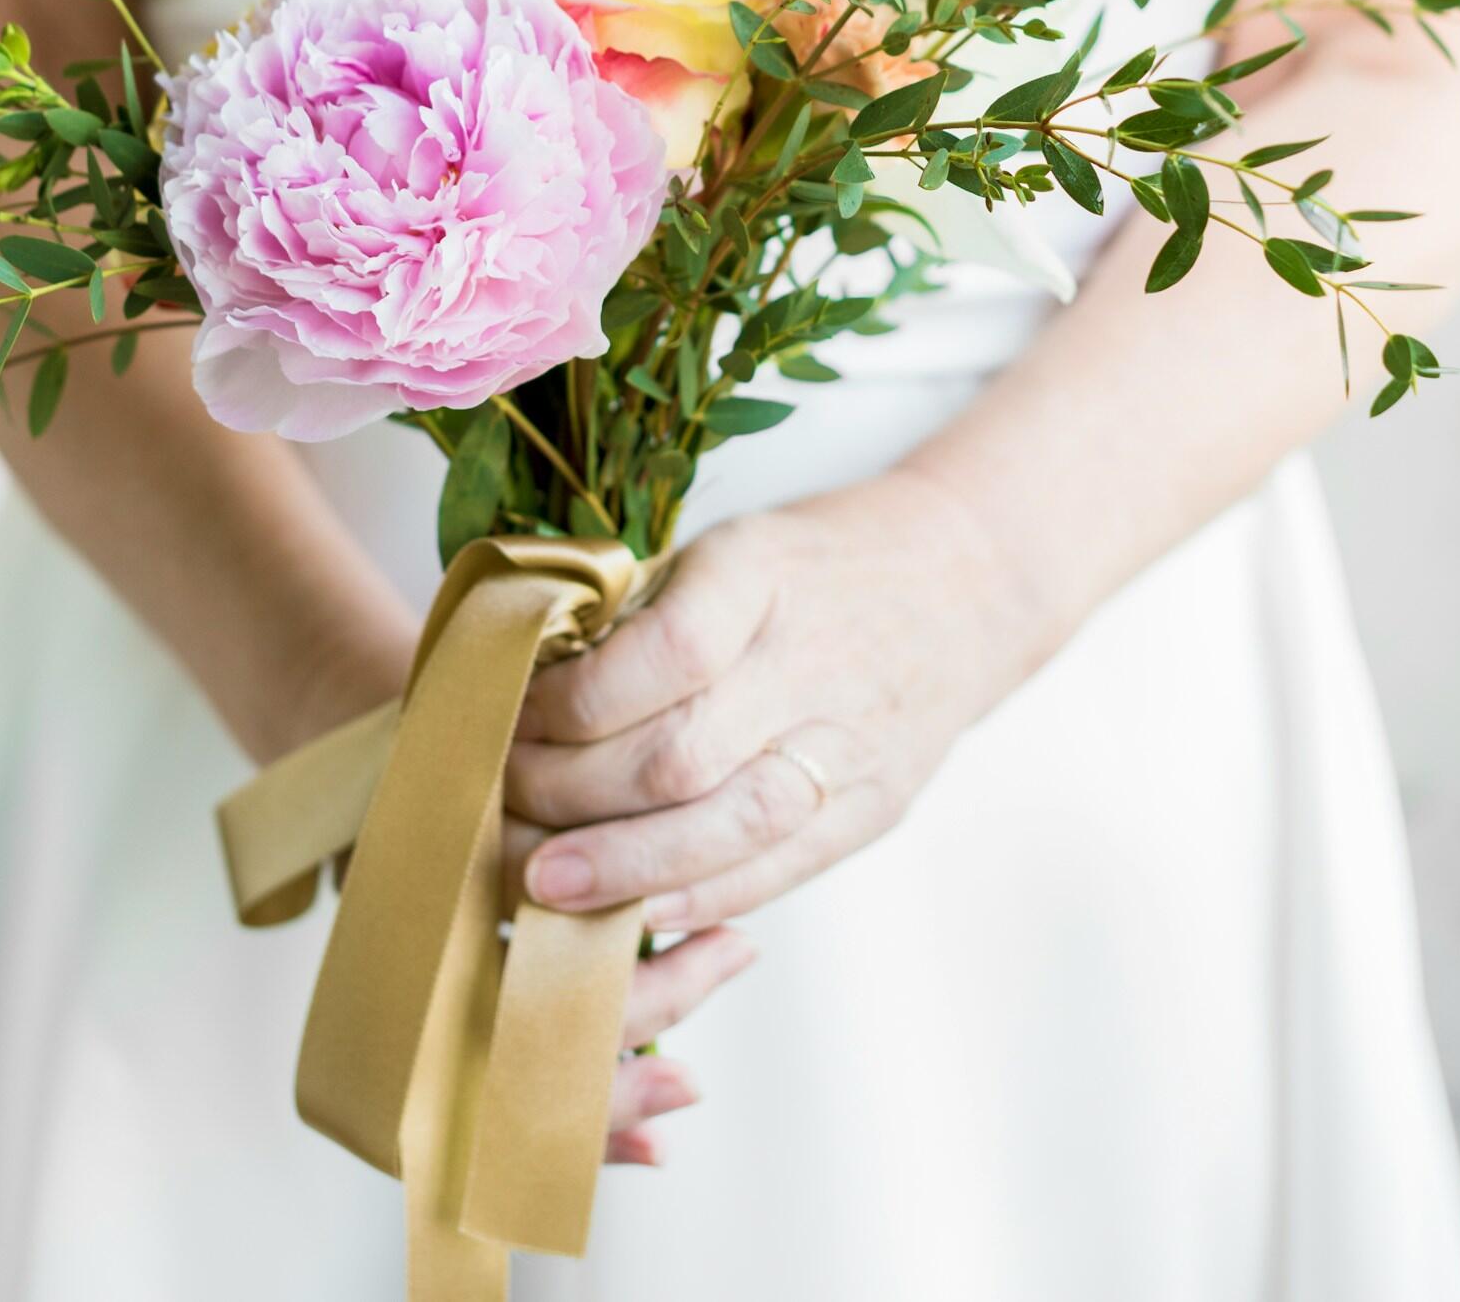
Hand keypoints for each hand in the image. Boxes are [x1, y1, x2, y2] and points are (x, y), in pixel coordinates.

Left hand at [507, 468, 1034, 938]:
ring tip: (539, 882)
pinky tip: (628, 913)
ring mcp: (851, 744)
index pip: (663, 653)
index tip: (506, 715)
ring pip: (726, 828)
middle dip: (568, 793)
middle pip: (679, 755)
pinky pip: (776, 870)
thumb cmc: (813, 562)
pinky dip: (695, 899)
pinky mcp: (872, 809)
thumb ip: (634, 611)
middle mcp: (812, 662)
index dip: (569, 702)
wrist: (962, 586)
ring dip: (621, 866)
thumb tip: (517, 679)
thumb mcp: (722, 545)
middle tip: (496, 803)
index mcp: (763, 573)